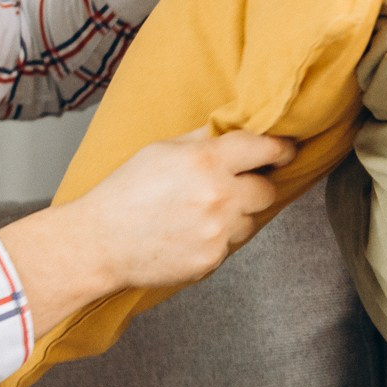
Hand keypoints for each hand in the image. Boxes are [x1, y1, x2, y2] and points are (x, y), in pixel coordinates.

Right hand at [0, 129, 295, 335]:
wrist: (99, 243)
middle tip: (230, 187)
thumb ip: (203, 139)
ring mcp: (218, 231)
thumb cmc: (125, 193)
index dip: (280, 150)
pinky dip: (218, 239)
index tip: (286, 152)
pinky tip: (190, 233)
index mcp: (206, 160)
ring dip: (236, 216)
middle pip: (267, 190)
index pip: (264, 149)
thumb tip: (234, 128)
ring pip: (251, 220)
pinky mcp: (213, 259)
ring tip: (200, 214)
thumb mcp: (161, 150)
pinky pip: (232, 244)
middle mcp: (218, 195)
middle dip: (253, 186)